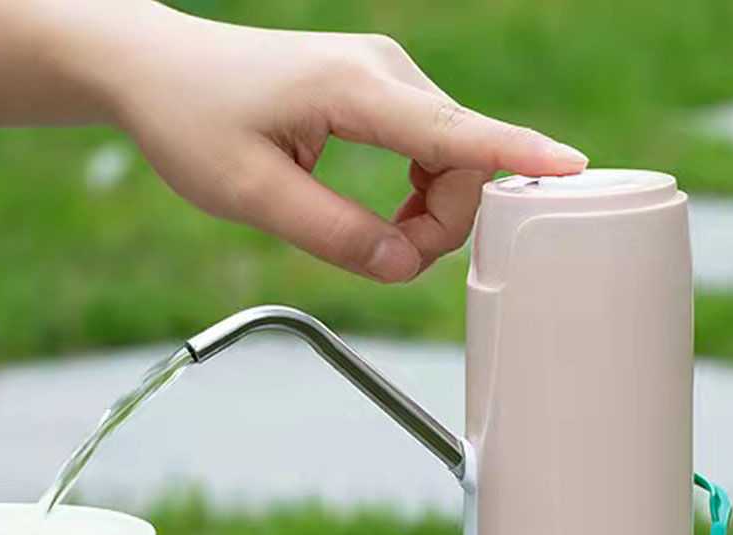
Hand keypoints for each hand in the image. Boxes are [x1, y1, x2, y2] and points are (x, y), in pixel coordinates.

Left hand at [93, 8, 587, 281]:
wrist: (159, 71)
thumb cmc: (192, 121)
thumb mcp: (251, 195)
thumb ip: (334, 234)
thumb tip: (405, 265)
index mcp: (354, 89)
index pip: (454, 131)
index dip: (516, 155)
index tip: (573, 169)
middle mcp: (383, 73)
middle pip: (462, 161)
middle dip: (440, 225)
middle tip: (380, 256)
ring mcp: (385, 78)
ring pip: (452, 158)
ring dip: (431, 212)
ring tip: (371, 235)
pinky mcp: (378, 91)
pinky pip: (431, 148)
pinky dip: (422, 192)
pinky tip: (388, 210)